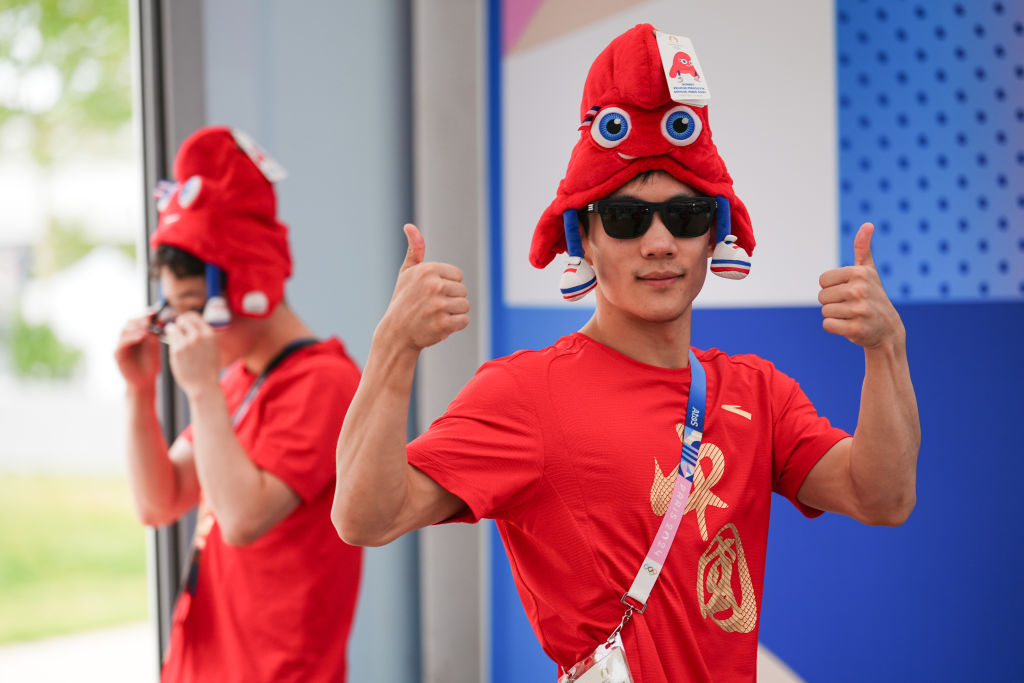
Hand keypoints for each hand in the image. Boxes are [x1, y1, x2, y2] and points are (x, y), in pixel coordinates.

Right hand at [115, 315, 161, 390]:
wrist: (145, 381)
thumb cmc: (150, 364)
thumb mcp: (155, 347)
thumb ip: (154, 335)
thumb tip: (159, 320)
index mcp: (136, 334)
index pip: (138, 320)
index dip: (145, 315)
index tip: (155, 312)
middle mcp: (127, 337)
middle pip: (130, 322)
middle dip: (140, 319)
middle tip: (150, 318)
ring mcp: (121, 345)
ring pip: (125, 330)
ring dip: (136, 327)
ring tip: (147, 326)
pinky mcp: (118, 353)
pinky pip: (122, 343)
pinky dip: (132, 337)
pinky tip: (141, 336)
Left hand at [164, 312, 221, 396]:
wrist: (203, 385)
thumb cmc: (207, 368)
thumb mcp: (213, 348)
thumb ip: (204, 336)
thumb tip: (193, 325)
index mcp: (210, 335)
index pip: (195, 316)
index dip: (187, 319)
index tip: (183, 323)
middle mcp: (199, 336)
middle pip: (183, 319)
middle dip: (179, 324)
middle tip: (177, 331)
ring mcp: (187, 343)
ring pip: (174, 327)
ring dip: (172, 331)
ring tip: (174, 339)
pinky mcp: (177, 350)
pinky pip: (169, 337)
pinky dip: (168, 339)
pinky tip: (172, 346)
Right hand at [379, 224, 469, 350]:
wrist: (395, 334)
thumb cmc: (403, 301)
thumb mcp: (406, 273)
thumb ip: (415, 250)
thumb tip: (409, 226)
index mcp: (427, 270)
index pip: (458, 275)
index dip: (447, 285)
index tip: (431, 292)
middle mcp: (433, 285)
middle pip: (462, 290)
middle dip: (451, 300)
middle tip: (431, 307)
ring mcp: (438, 306)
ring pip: (465, 306)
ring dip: (454, 313)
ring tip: (435, 316)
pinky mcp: (443, 324)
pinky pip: (464, 321)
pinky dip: (455, 326)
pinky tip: (439, 325)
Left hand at [818, 223, 904, 349]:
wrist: (888, 329)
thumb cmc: (873, 297)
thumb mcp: (869, 271)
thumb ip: (863, 248)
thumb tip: (868, 224)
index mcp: (859, 273)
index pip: (822, 280)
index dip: (832, 287)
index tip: (848, 291)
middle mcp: (860, 289)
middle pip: (821, 297)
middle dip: (833, 303)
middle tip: (851, 305)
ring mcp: (859, 310)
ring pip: (825, 311)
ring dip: (836, 316)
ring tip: (853, 316)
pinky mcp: (856, 329)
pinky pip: (827, 325)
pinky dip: (835, 327)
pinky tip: (850, 326)